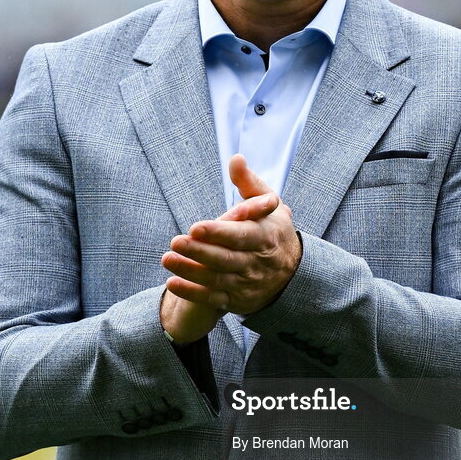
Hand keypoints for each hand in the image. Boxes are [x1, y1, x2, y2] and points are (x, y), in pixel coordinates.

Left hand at [161, 154, 301, 323]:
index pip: (240, 236)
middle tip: (175, 241)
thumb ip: (249, 183)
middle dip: (200, 252)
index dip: (218, 233)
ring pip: (217, 279)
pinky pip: (214, 299)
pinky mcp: (238, 300)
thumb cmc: (273, 230)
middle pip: (226, 259)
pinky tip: (173, 283)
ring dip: (190, 271)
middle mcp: (257, 262)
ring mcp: (247, 283)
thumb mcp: (269, 205)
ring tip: (167, 259)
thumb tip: (235, 159)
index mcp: (265, 236)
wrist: (293, 273)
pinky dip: (193, 293)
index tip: (196, 227)